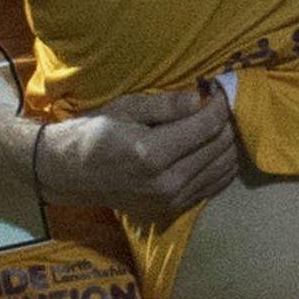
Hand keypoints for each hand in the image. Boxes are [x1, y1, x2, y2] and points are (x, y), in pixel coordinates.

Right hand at [36, 84, 237, 216]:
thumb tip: (204, 96)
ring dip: (228, 144)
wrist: (70, 174)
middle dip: (226, 122)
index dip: (220, 104)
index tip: (220, 89)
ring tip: (220, 124)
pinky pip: (214, 187)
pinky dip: (222, 166)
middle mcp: (167, 182)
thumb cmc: (95, 133)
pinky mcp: (173, 209)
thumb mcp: (126, 108)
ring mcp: (172, 200)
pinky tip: (216, 149)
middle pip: (219, 148)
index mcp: (152, 153)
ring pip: (222, 169)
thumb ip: (168, 105)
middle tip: (220, 104)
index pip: (207, 126)